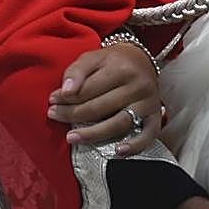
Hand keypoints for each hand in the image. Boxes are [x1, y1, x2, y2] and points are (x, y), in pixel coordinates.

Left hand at [47, 41, 162, 155]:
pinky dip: (134, 146)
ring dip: (93, 134)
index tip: (52, 101)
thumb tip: (65, 92)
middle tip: (54, 116)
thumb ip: (76, 71)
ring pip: (119, 123)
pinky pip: (149, 135)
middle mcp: (137, 86)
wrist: (141, 60)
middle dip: (73, 115)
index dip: (67, 98)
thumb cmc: (112, 61)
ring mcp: (148, 102)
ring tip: (72, 137)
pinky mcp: (156, 115)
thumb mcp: (93, 57)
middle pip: (101, 107)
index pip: (89, 89)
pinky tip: (117, 151)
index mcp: (121, 68)